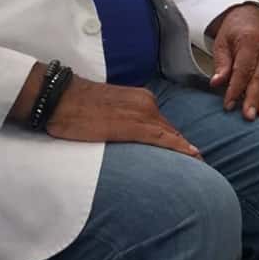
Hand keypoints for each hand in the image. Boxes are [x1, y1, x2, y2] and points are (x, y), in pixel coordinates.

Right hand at [40, 74, 200, 157]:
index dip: (175, 138)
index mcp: (140, 99)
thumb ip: (123, 119)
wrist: (60, 98)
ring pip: (169, 134)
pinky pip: (162, 139)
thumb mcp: (107, 110)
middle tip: (198, 159)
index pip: (161, 123)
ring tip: (198, 161)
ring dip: (184, 148)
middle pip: (168, 129)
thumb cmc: (76, 106)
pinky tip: (191, 155)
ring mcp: (142, 113)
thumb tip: (127, 134)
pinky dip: (179, 147)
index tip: (187, 150)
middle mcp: (146, 103)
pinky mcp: (133, 126)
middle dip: (181, 144)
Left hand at [208, 3, 258, 119]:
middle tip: (248, 115)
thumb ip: (221, 63)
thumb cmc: (236, 28)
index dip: (236, 89)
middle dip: (254, 98)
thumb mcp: (222, 42)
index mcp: (250, 40)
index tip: (229, 104)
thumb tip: (217, 82)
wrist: (253, 13)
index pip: (243, 69)